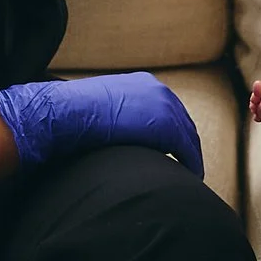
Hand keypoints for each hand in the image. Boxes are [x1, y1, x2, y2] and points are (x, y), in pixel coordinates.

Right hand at [0, 73, 204, 176]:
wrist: (68, 112)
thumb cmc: (74, 113)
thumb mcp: (101, 108)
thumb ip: (116, 115)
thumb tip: (114, 130)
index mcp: (143, 84)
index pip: (169, 109)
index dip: (175, 130)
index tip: (177, 148)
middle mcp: (158, 90)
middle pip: (183, 121)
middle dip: (187, 144)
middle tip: (189, 164)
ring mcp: (164, 107)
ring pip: (189, 136)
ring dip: (191, 156)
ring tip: (191, 174)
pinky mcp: (167, 126)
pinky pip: (187, 149)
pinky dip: (192, 164)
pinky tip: (191, 176)